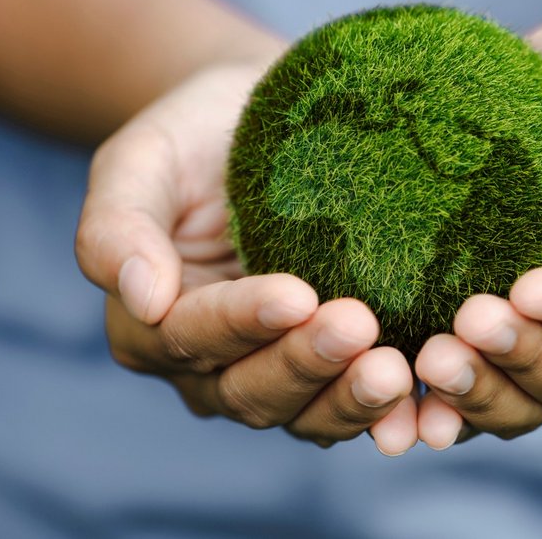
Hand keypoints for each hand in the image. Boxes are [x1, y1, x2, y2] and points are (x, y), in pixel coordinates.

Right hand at [75, 62, 417, 455]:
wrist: (265, 124)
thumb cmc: (195, 135)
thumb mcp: (141, 159)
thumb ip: (117, 226)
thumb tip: (144, 299)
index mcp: (153, 323)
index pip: (191, 336)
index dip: (242, 322)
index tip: (295, 294)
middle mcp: (211, 366)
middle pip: (249, 389)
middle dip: (305, 363)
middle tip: (359, 325)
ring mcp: (275, 373)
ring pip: (304, 414)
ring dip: (349, 400)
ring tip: (395, 372)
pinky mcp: (333, 370)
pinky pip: (353, 408)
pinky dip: (387, 417)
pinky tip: (424, 410)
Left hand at [414, 25, 541, 447]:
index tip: (531, 288)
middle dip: (523, 356)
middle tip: (469, 322)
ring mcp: (541, 341)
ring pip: (521, 399)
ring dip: (478, 391)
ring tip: (432, 362)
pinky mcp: (484, 337)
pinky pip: (467, 391)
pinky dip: (438, 408)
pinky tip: (403, 406)